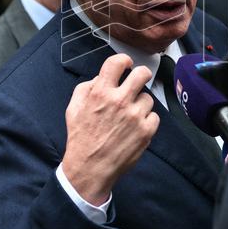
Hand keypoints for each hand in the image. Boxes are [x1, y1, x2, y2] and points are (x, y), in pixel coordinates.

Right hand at [60, 54, 158, 204]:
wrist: (90, 168)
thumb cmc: (81, 139)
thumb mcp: (73, 108)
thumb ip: (87, 88)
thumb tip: (100, 78)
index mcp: (100, 92)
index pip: (117, 62)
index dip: (124, 60)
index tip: (127, 64)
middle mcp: (119, 101)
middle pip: (142, 74)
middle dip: (141, 75)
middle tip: (138, 81)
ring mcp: (135, 116)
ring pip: (148, 97)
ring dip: (140, 104)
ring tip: (129, 116)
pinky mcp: (146, 130)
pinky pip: (154, 116)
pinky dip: (146, 121)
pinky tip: (135, 128)